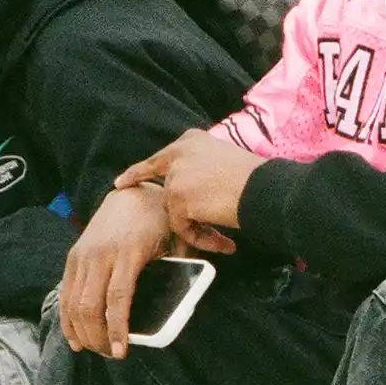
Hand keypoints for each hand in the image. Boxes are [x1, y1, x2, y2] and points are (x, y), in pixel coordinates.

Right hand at [59, 184, 174, 358]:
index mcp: (127, 253)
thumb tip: (182, 306)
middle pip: (90, 306)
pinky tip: (75, 338)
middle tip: (111, 355)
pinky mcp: (73, 257)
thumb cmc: (159, 221)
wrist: (132, 195)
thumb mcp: (174, 243)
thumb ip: (179, 271)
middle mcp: (100, 255)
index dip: (117, 328)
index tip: (121, 351)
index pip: (117, 299)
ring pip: (73, 303)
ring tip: (95, 350)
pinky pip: (65, 293)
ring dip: (82, 332)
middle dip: (98, 337)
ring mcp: (83, 255)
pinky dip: (67, 319)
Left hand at [114, 130, 254, 254]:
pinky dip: (200, 238)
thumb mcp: (225, 159)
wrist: (263, 188)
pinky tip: (222, 242)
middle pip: (167, 190)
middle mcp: (178, 155)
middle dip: (176, 211)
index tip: (122, 183)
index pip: (158, 159)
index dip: (138, 173)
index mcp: (190, 141)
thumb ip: (202, 168)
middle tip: (189, 227)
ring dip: (197, 228)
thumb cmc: (256, 178)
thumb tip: (194, 189)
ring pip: (176, 212)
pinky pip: (183, 227)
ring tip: (223, 240)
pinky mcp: (179, 199)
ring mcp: (176, 177)